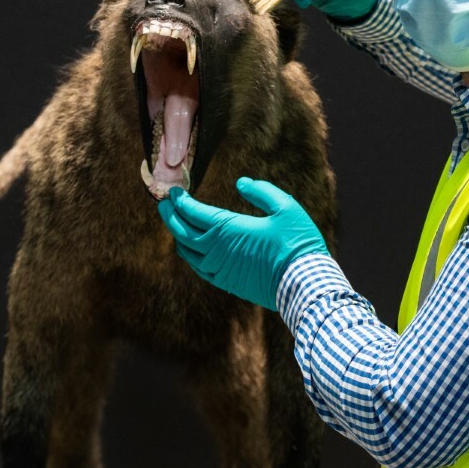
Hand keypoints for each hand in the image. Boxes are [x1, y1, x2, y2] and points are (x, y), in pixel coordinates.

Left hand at [157, 177, 328, 310]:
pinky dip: (190, 256)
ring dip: (179, 236)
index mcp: (229, 228)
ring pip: (187, 252)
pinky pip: (199, 269)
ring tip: (177, 224)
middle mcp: (218, 250)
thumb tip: (241, 183)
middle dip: (171, 216)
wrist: (303, 284)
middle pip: (182, 232)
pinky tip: (192, 250)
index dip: (181, 201)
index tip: (174, 192)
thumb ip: (261, 192)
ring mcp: (220, 269)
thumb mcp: (286, 208)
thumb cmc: (297, 243)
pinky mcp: (227, 284)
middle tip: (165, 204)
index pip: (193, 212)